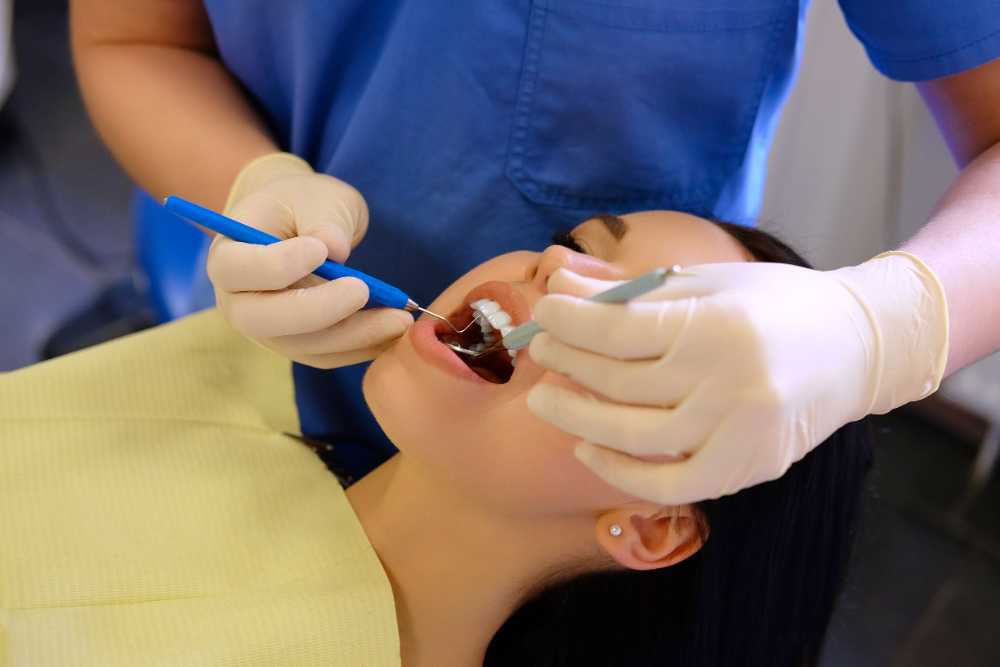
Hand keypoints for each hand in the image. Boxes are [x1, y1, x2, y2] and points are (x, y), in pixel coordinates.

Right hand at [207, 153, 412, 367]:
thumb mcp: (315, 196)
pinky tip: (393, 332)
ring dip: (353, 335)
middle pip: (263, 319)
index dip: (276, 266)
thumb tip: (334, 249)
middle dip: (317, 310)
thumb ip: (323, 217)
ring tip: (399, 317)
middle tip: (363, 289)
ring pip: (302, 344)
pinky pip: (325, 355)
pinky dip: (361, 347)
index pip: (237, 269)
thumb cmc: (303, 203)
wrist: (300, 224)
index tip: (319, 250)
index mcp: (228, 254)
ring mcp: (266, 329)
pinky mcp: (296, 344)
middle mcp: (238, 300)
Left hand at [525, 254, 948, 504]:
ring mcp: (742, 430)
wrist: (857, 346)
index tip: (543, 314)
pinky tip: (588, 449)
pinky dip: (622, 473)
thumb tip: (560, 287)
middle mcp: (731, 379)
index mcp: (719, 323)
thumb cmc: (774, 303)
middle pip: (622, 381)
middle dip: (568, 364)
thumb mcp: (706, 282)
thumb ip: (632, 291)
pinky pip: (672, 484)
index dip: (570, 323)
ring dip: (578, 420)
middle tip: (539, 352)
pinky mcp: (750, 467)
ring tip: (544, 400)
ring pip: (637, 436)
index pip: (621, 329)